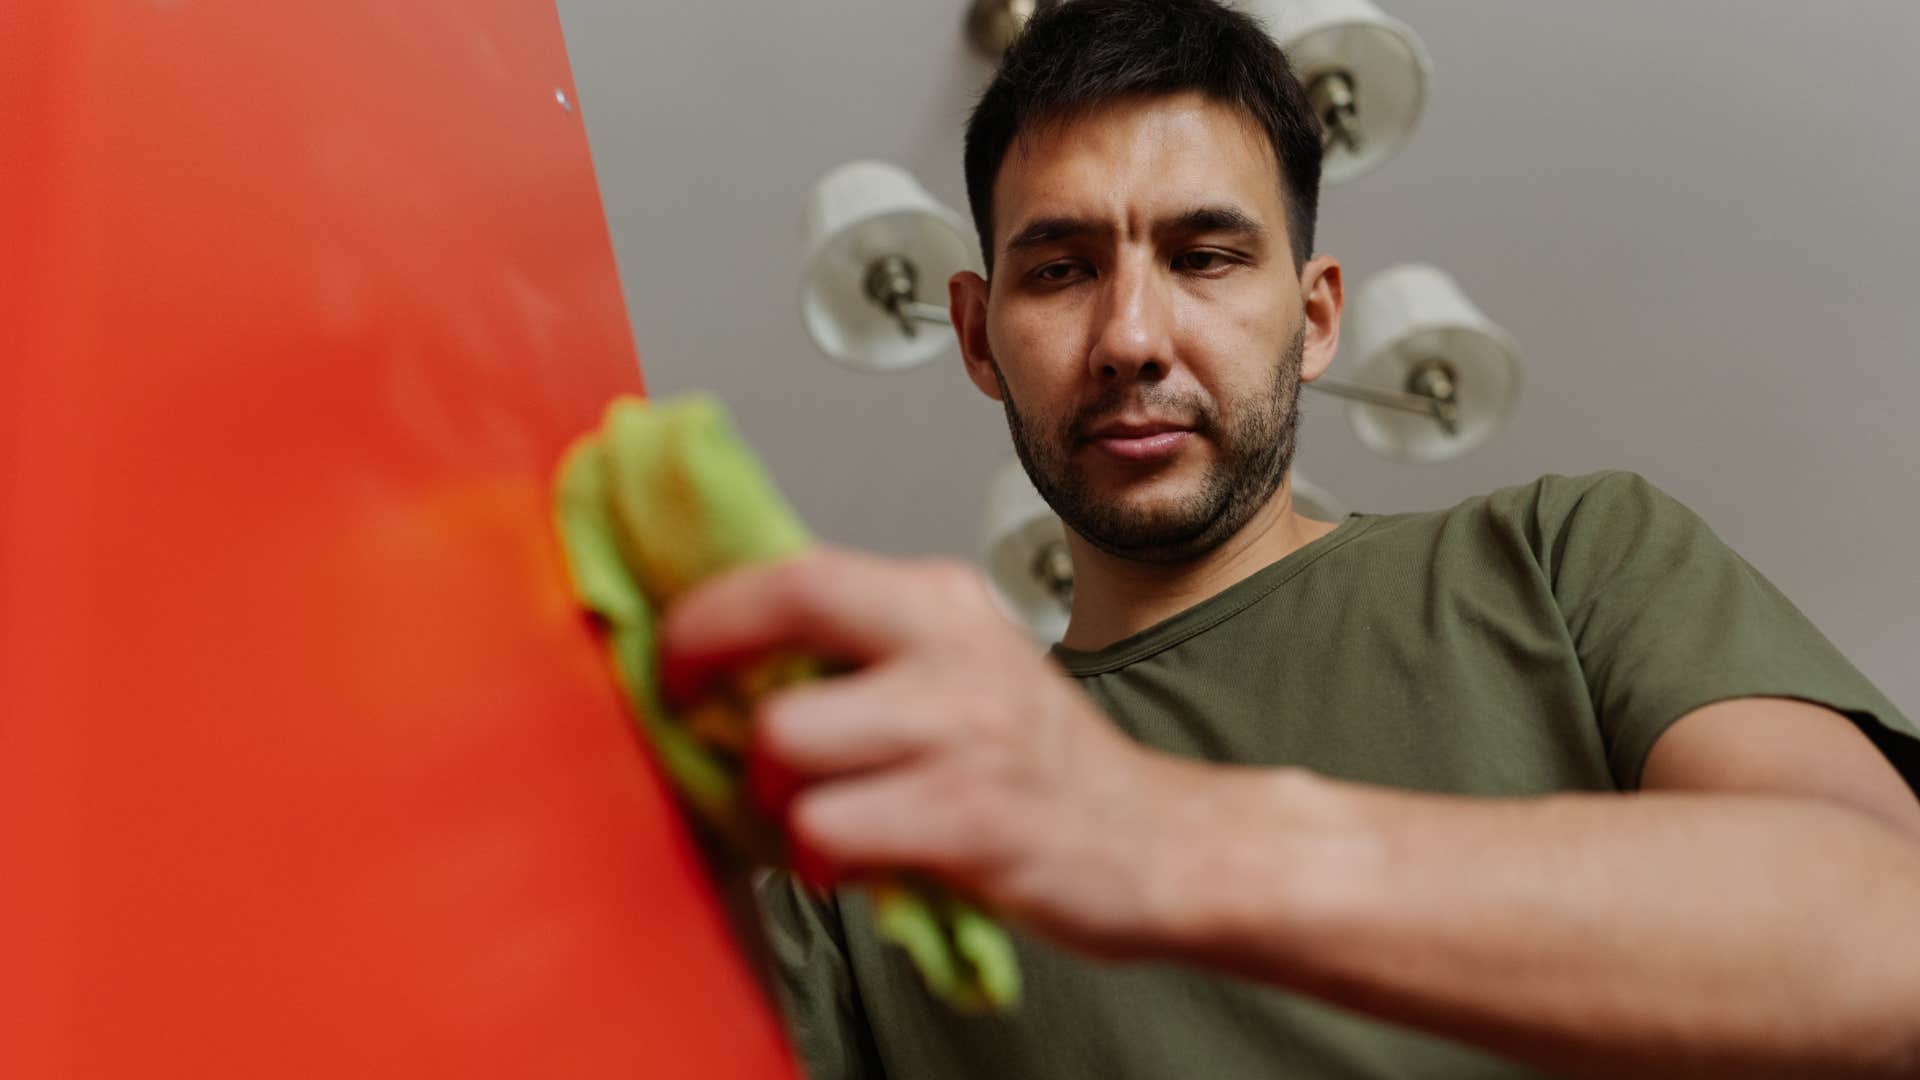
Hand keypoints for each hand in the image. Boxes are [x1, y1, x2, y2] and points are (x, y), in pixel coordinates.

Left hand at [659, 547, 1209, 957]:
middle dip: (706, 665)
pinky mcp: (967, 815)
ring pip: (784, 739)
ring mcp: (962, 729)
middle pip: (786, 607)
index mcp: (943, 602)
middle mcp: (954, 646)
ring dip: (770, 793)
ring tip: (807, 814)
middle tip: (697, 716)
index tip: (671, 649)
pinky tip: (849, 863)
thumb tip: (732, 658)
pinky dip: (816, 857)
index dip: (708, 608)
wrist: (1157, 841)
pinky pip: (826, 829)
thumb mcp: (961, 671)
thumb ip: (865, 654)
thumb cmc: (1040, 765)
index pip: (798, 569)